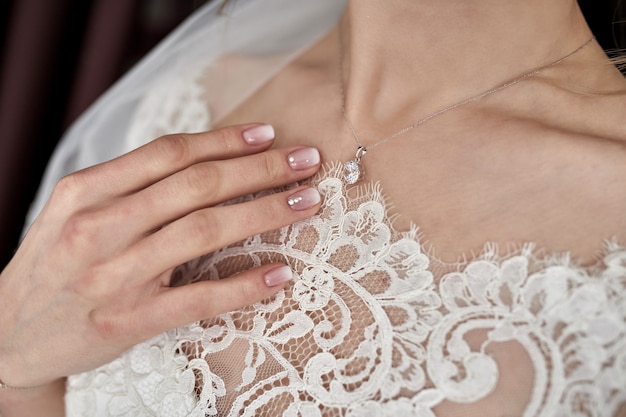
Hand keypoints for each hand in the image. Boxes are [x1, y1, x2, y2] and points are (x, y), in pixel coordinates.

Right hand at [0, 123, 321, 387]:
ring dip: (265, 212)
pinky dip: (245, 284)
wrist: (7, 336)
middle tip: (306, 161)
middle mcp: (98, 226)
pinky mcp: (129, 321)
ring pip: (204, 231)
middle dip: (260, 169)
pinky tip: (280, 272)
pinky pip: (199, 297)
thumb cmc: (52, 266)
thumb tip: (200, 159)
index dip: (225, 141)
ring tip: (306, 202)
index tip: (268, 135)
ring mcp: (114, 275)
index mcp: (85, 191)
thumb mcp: (73, 212)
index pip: (169, 154)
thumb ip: (127, 186)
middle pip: (196, 185)